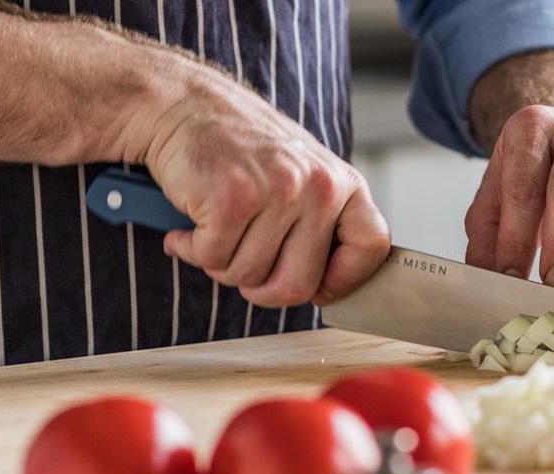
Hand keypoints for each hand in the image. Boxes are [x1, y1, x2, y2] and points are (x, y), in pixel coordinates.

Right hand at [137, 63, 389, 306]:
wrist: (182, 104)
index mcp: (343, 183)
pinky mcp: (232, 198)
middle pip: (299, 285)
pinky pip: (213, 258)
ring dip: (220, 262)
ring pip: (248, 276)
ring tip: (215, 226)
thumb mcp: (302, 176)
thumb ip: (321, 223)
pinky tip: (189, 225)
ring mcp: (278, 192)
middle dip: (262, 289)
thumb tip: (326, 288)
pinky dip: (191, 249)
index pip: (371, 246)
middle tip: (241, 264)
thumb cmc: (241, 149)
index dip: (344, 280)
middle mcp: (319, 187)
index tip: (317, 287)